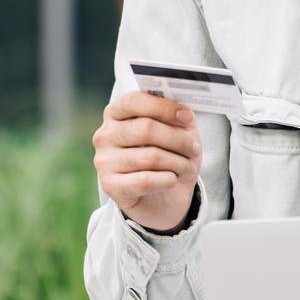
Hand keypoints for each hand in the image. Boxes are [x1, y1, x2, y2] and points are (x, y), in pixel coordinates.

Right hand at [93, 90, 202, 232]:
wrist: (162, 198)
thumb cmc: (167, 156)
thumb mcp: (176, 131)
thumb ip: (177, 116)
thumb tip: (183, 112)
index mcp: (116, 113)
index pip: (133, 101)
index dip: (163, 107)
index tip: (186, 117)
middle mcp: (105, 135)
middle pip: (146, 129)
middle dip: (178, 139)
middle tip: (194, 148)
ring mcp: (105, 161)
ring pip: (150, 156)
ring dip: (178, 162)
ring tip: (188, 167)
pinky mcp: (111, 186)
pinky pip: (145, 180)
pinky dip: (167, 180)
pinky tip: (173, 180)